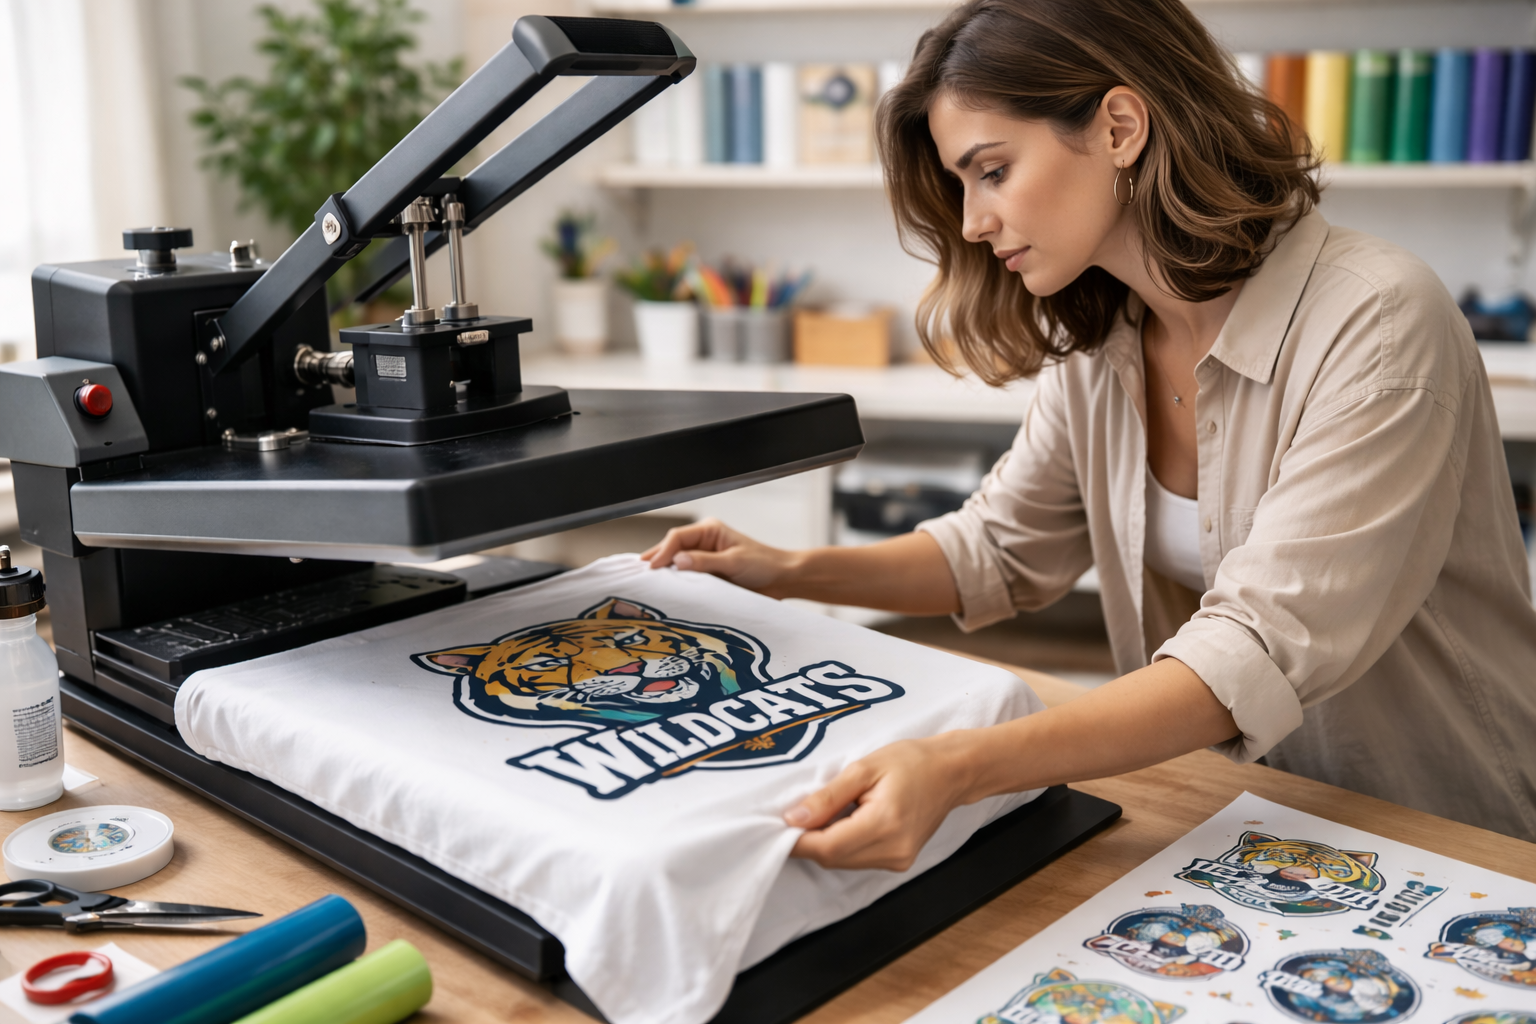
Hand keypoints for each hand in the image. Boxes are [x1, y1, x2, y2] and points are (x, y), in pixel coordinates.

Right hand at [642, 518, 799, 595]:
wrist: (783, 579)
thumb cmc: (764, 564)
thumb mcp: (734, 562)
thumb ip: (706, 561)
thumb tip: (678, 561)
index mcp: (709, 530)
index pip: (677, 537)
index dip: (662, 551)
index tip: (652, 567)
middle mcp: (704, 541)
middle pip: (672, 548)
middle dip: (657, 560)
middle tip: (639, 576)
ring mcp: (705, 558)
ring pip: (677, 563)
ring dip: (665, 573)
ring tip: (648, 585)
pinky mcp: (708, 574)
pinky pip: (687, 577)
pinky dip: (676, 583)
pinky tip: (666, 592)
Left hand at [784, 734, 973, 870]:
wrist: (952, 772)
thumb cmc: (911, 761)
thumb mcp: (864, 768)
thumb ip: (827, 797)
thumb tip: (793, 819)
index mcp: (885, 824)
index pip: (827, 847)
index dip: (797, 840)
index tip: (777, 824)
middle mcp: (893, 851)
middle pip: (832, 858)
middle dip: (808, 840)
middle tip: (794, 815)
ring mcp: (899, 861)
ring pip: (843, 862)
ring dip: (824, 843)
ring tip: (823, 814)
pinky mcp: (899, 862)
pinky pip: (858, 860)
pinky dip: (842, 845)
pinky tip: (844, 822)